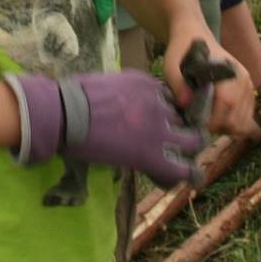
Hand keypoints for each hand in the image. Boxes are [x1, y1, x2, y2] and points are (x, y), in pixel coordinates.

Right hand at [8, 70, 206, 187]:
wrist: (67, 112)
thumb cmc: (76, 96)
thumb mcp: (110, 84)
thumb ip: (126, 93)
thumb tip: (123, 105)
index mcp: (148, 84)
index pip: (171, 99)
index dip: (170, 112)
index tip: (164, 122)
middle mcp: (159, 103)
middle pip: (184, 117)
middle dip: (184, 129)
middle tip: (177, 142)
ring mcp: (159, 129)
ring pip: (192, 141)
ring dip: (190, 150)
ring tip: (186, 161)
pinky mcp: (152, 154)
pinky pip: (180, 169)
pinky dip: (185, 174)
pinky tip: (185, 177)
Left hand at [165, 29, 258, 141]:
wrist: (195, 35)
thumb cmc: (182, 52)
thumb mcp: (171, 66)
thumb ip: (177, 83)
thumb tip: (187, 103)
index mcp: (226, 71)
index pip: (227, 103)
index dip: (213, 120)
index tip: (198, 124)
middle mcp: (242, 78)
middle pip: (237, 117)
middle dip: (219, 127)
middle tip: (202, 123)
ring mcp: (248, 84)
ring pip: (244, 121)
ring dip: (227, 126)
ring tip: (211, 119)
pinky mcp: (249, 90)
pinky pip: (247, 116)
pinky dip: (235, 122)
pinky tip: (220, 117)